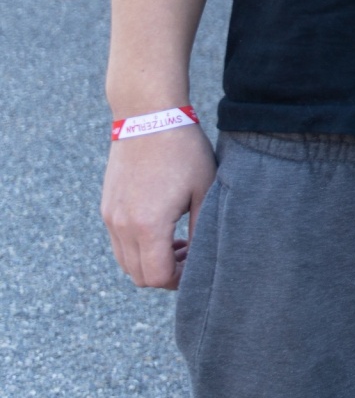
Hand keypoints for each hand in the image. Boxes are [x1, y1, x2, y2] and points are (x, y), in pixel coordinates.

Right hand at [101, 124, 213, 289]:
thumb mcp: (205, 190)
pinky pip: (119, 243)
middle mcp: (122, 226)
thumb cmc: (183, 151)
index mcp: (148, 225)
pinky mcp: (106, 208)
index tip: (199, 268)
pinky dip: (139, 247)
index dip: (180, 281)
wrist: (148, 117)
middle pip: (139, 276)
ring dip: (151, 262)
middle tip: (191, 258)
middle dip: (166, 275)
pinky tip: (163, 229)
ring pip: (126, 262)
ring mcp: (110, 218)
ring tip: (180, 243)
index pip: (158, 277)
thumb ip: (203, 229)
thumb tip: (205, 257)